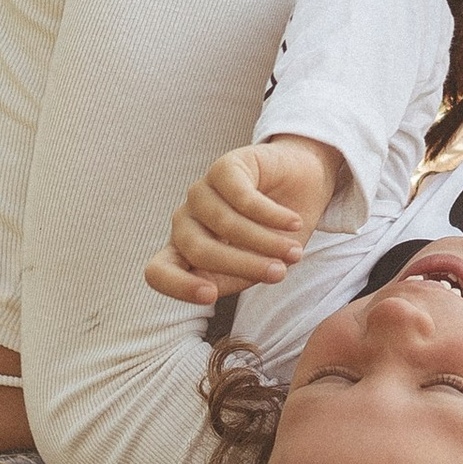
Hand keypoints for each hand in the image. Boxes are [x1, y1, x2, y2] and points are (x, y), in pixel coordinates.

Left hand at [144, 136, 340, 307]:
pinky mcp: (223, 168)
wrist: (303, 185)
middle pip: (198, 249)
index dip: (178, 286)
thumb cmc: (274, 233)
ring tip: (295, 253)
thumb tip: (217, 288)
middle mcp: (185, 221)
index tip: (211, 295)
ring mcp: (201, 192)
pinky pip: (242, 198)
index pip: (158, 272)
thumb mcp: (256, 264)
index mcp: (184, 252)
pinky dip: (271, 216)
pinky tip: (293, 222)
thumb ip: (235, 277)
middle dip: (243, 265)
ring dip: (265, 242)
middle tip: (280, 273)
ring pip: (224, 223)